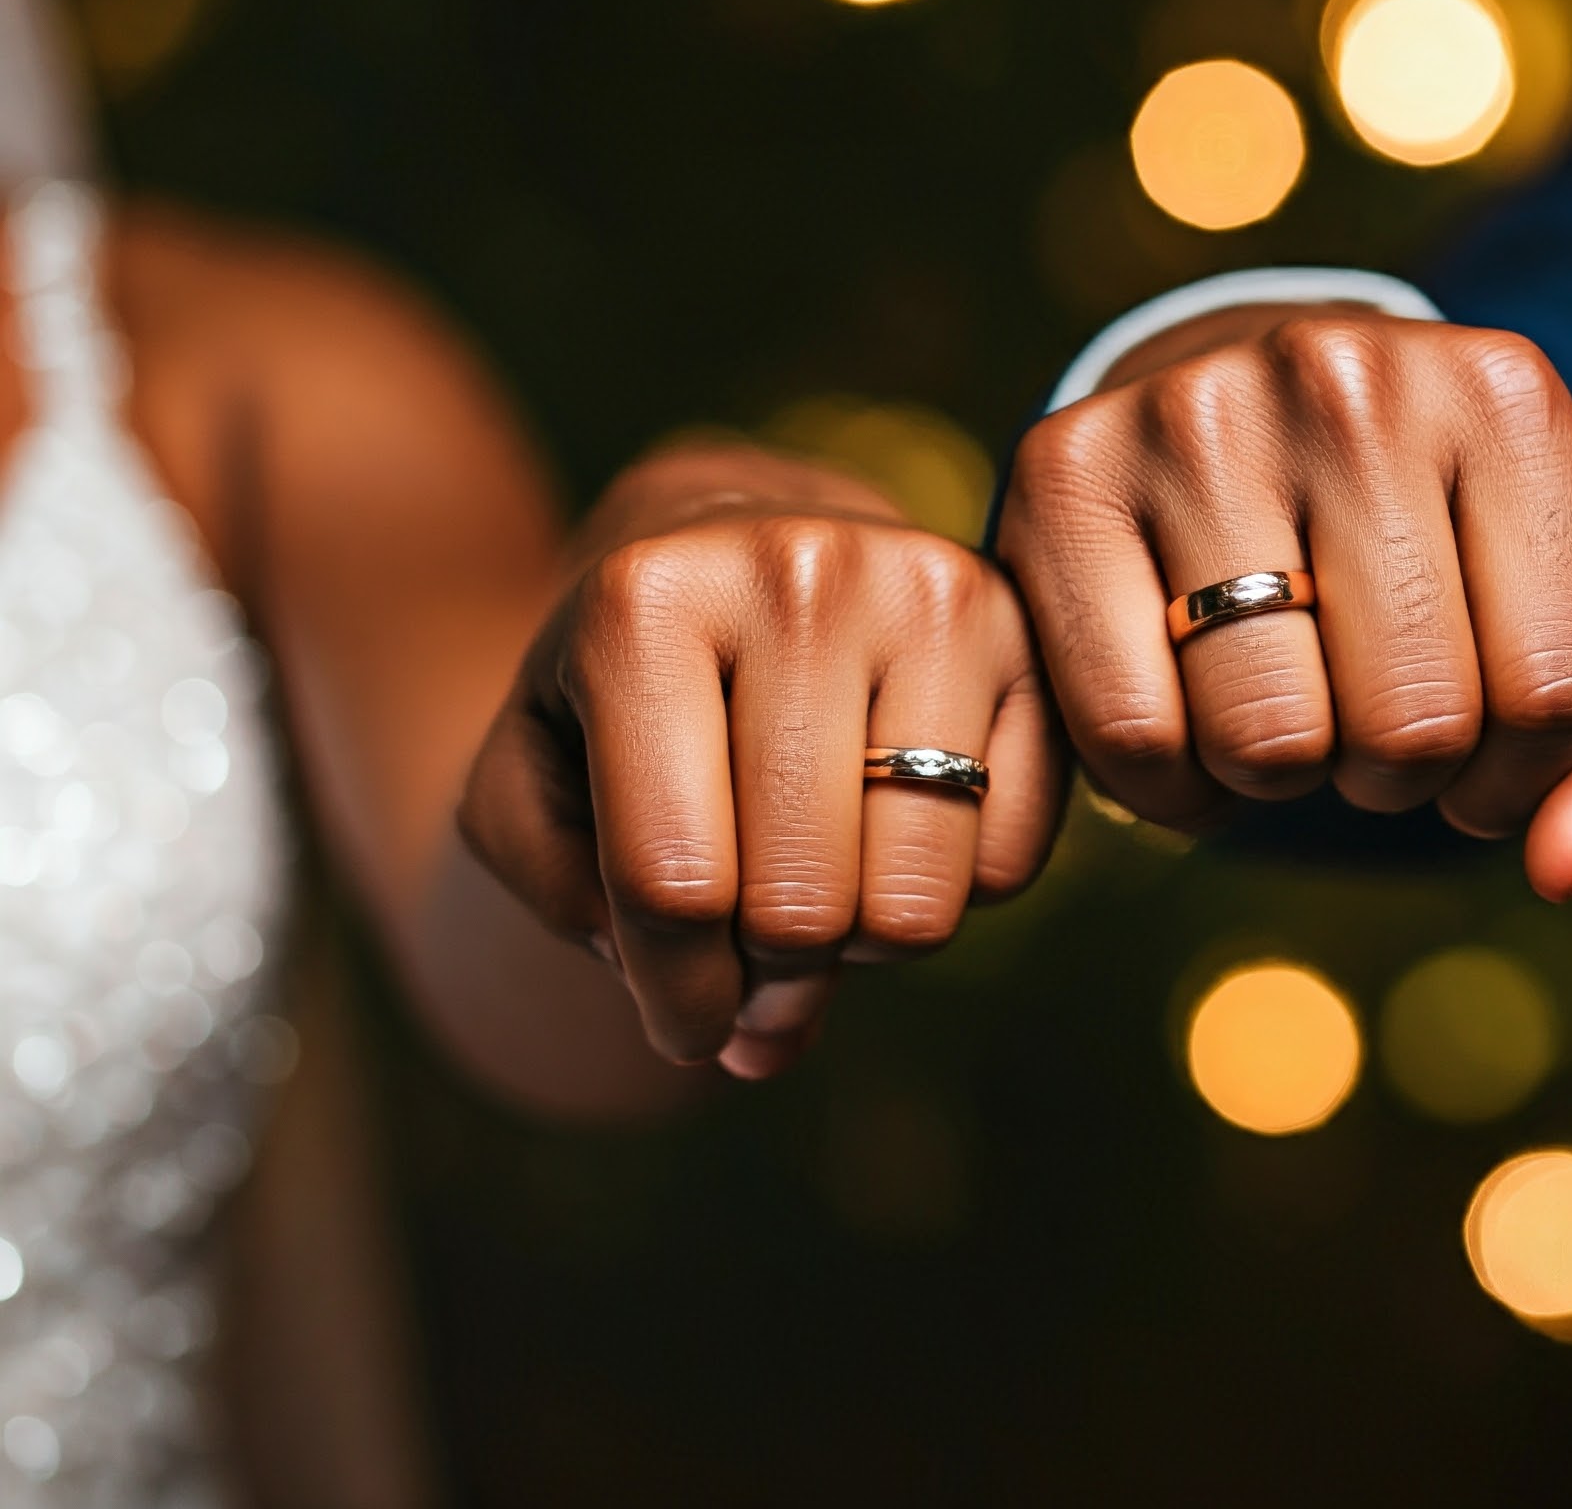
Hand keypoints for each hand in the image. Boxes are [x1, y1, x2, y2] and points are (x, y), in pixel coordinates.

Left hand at [459, 446, 1064, 1077]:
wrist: (740, 545)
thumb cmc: (626, 687)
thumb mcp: (527, 779)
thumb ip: (574, 909)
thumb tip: (753, 1042)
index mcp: (646, 601)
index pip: (672, 883)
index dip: (675, 1000)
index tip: (682, 1022)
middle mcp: (801, 570)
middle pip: (800, 905)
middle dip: (769, 974)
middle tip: (753, 940)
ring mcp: (930, 591)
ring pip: (916, 902)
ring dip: (862, 942)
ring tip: (820, 875)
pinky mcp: (1028, 633)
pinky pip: (1008, 864)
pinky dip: (952, 888)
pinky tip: (896, 820)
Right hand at [997, 307, 1571, 898]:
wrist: (1245, 408)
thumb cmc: (1425, 530)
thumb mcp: (1559, 601)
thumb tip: (1562, 866)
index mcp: (1504, 395)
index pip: (1558, 692)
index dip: (1521, 773)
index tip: (1479, 740)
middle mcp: (1346, 376)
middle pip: (1412, 725)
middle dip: (1395, 774)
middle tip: (1363, 715)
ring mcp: (1194, 412)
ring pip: (1267, 738)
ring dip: (1280, 779)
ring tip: (1279, 704)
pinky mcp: (1064, 465)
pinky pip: (1133, 737)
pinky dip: (1170, 788)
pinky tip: (1188, 718)